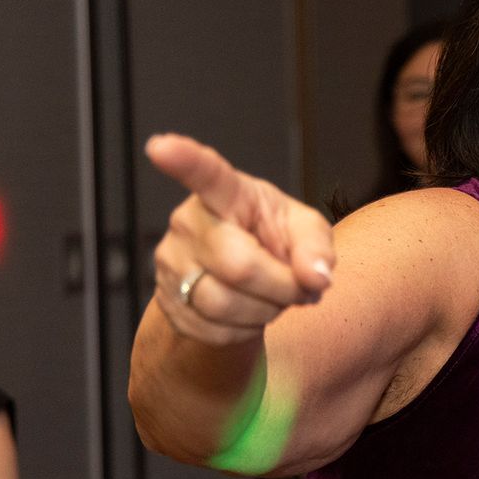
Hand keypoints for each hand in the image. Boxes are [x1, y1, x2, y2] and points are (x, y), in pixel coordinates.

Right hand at [145, 134, 336, 346]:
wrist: (246, 283)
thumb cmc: (275, 241)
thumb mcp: (306, 232)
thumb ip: (317, 248)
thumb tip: (316, 278)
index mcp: (227, 194)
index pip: (206, 174)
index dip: (184, 159)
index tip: (160, 147)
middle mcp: (190, 222)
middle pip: (237, 266)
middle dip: (281, 287)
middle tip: (298, 287)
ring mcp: (172, 262)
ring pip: (223, 304)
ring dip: (264, 312)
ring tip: (273, 298)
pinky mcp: (168, 300)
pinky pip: (213, 330)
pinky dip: (244, 330)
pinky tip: (249, 312)